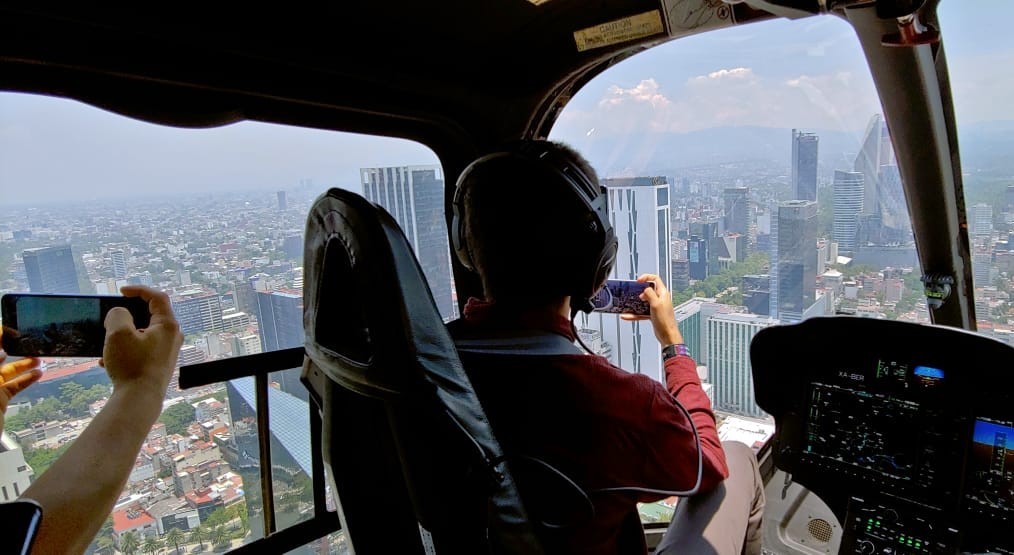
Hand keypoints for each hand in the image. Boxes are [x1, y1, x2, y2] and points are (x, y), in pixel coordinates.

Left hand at [0, 339, 41, 435]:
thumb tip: (0, 335)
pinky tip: (39, 374)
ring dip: (24, 363)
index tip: (15, 330)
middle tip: (28, 341)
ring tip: (39, 358)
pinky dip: (27, 379)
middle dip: (13, 347)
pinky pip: (15, 385)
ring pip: (8, 370)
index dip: (0, 334)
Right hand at [100, 286, 182, 402]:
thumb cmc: (132, 366)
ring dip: (123, 335)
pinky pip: (139, 350)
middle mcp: (172, 337)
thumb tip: (119, 315)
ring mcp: (166, 352)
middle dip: (128, 315)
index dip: (139, 290)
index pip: (157, 297)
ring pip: (142, 334)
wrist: (139, 400)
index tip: (121, 291)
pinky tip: (106, 361)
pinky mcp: (158, 364)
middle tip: (113, 317)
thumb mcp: (118, 333)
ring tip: (107, 343)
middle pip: (150, 315)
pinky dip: (124, 350)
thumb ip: (117, 315)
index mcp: (168, 325)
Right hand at [620, 273, 683, 345]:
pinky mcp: (653, 314)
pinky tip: (627, 316)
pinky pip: (642, 311)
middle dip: (639, 291)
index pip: (655, 279)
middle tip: (633, 292)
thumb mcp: (656, 304)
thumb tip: (645, 289)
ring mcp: (656, 306)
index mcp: (663, 293)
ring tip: (628, 304)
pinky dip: (635, 313)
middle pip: (648, 290)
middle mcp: (660, 299)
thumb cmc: (665, 320)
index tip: (638, 281)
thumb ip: (650, 294)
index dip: (646, 277)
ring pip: (644, 301)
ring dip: (635, 303)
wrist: (667, 335)